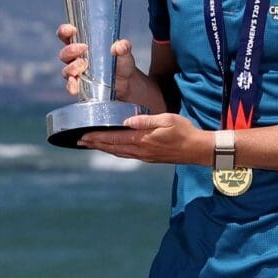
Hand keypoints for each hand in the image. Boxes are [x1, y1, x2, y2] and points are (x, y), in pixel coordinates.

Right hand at [55, 24, 145, 101]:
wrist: (127, 83)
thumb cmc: (121, 62)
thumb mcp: (124, 52)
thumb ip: (124, 47)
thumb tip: (119, 46)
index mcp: (82, 43)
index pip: (67, 35)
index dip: (65, 31)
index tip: (72, 30)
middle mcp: (76, 58)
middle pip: (64, 53)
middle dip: (70, 50)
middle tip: (83, 48)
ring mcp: (78, 73)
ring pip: (66, 70)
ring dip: (72, 67)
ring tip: (84, 65)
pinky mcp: (81, 86)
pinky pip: (71, 86)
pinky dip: (71, 86)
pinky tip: (75, 84)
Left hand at [78, 113, 207, 163]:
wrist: (197, 150)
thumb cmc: (184, 131)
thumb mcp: (167, 119)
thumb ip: (146, 120)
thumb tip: (127, 121)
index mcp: (143, 140)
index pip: (115, 138)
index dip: (97, 137)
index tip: (83, 135)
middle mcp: (140, 151)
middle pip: (112, 148)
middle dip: (95, 144)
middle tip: (79, 141)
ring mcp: (144, 156)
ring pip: (118, 153)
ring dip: (103, 148)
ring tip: (90, 144)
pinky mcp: (148, 158)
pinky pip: (126, 155)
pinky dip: (115, 151)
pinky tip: (111, 148)